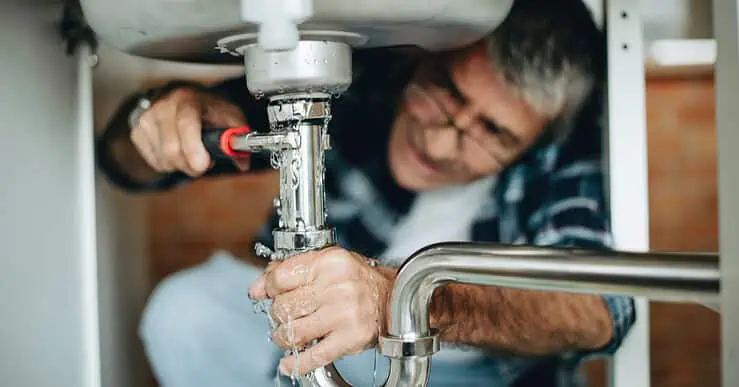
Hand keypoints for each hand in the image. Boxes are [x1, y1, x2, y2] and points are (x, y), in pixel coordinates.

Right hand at [131, 87, 248, 176]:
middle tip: (203, 164)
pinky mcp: (138, 131)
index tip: (202, 165)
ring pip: (164, 158)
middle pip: (171, 147)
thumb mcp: (230, 117)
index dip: (192, 147)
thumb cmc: (209, 110)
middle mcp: (164, 106)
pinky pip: (155, 162)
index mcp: (189, 99)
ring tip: (191, 154)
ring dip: (181, 165)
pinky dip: (169, 165)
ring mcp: (148, 118)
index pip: (186, 122)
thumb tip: (242, 161)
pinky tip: (177, 152)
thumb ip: (238, 138)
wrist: (186, 99)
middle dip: (191, 165)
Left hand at [248, 247, 393, 375]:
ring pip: (293, 331)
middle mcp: (338, 287)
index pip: (280, 277)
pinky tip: (289, 363)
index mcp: (330, 263)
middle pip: (284, 306)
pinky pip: (313, 356)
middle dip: (278, 314)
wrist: (393, 298)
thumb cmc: (358, 280)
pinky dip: (296, 363)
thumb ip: (291, 271)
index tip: (269, 293)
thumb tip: (257, 289)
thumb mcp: (326, 264)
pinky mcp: (350, 339)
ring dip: (284, 337)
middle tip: (286, 314)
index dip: (268, 287)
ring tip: (290, 334)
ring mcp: (344, 314)